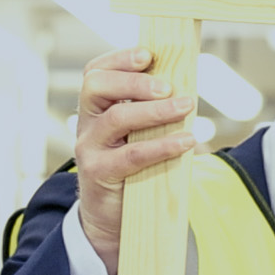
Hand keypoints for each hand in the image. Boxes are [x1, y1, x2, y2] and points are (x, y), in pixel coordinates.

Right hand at [73, 46, 196, 274]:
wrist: (109, 220)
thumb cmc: (131, 171)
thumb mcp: (136, 138)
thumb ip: (150, 115)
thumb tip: (187, 91)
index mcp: (94, 110)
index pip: (96, 73)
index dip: (119, 59)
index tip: (148, 53)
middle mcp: (87, 125)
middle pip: (97, 87)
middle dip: (134, 80)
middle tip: (168, 86)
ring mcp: (89, 149)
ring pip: (116, 117)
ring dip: (154, 110)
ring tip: (186, 106)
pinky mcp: (100, 174)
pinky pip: (132, 155)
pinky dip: (162, 146)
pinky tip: (186, 142)